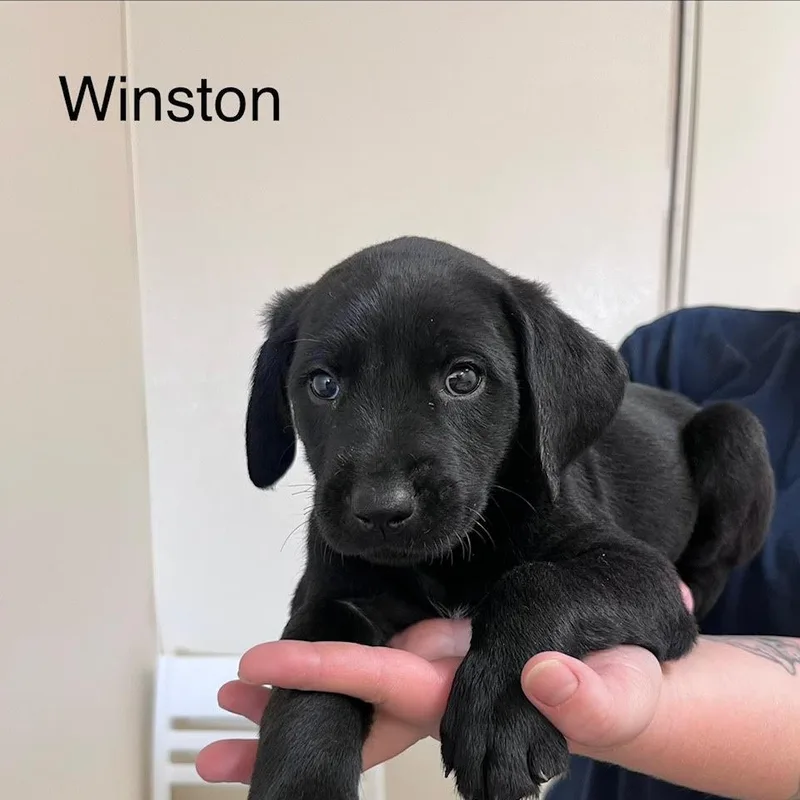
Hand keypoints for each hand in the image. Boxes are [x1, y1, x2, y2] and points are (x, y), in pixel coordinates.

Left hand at [196, 584, 693, 784]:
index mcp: (469, 692)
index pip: (386, 686)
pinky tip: (327, 669)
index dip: (325, 675)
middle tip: (218, 725)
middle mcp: (445, 690)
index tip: (258, 669)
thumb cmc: (624, 690)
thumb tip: (539, 674)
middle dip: (288, 718)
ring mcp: (446, 679)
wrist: (631, 687)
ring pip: (364, 694)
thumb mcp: (621, 690)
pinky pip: (395, 672)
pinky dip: (350, 674)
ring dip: (306, 696)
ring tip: (243, 705)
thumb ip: (588, 692)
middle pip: (354, 708)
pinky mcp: (456, 664)